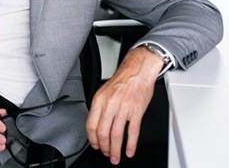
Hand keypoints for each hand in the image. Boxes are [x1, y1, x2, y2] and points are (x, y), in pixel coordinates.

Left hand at [85, 46, 162, 164]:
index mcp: (99, 100)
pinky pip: (132, 132)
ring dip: (115, 149)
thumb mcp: (104, 92)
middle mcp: (110, 104)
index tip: (95, 145)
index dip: (92, 139)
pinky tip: (129, 151)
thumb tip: (96, 126)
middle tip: (106, 154)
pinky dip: (130, 145)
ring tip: (116, 157)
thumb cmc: (122, 81)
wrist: (137, 71)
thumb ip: (99, 108)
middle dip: (104, 147)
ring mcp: (124, 108)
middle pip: (103, 132)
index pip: (91, 124)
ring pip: (116, 135)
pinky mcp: (137, 111)